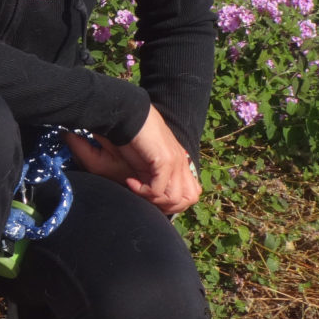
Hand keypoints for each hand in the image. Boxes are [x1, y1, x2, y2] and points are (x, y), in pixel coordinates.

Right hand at [64, 106, 200, 214]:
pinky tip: (129, 181)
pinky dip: (142, 191)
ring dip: (152, 199)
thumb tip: (154, 192)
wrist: (128, 113)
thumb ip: (153, 174)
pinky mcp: (165, 160)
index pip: (190, 194)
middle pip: (188, 199)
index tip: (148, 197)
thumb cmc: (130, 133)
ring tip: (135, 188)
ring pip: (174, 198)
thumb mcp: (144, 158)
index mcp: (179, 162)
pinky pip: (159, 188)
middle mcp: (181, 163)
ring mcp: (175, 161)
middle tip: (143, 197)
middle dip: (165, 205)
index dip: (171, 203)